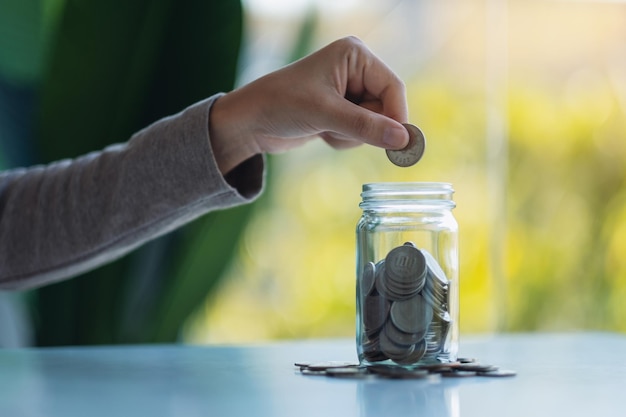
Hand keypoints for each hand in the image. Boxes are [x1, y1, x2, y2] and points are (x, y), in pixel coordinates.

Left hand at [210, 36, 408, 173]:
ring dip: (351, 135)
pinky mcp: (340, 111)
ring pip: (373, 124)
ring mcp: (348, 91)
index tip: (399, 145)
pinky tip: (321, 133)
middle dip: (364, 127)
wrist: (249, 122)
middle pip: (386, 107)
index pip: (393, 87)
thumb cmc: (281, 105)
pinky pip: (359, 133)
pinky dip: (342, 139)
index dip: (396, 116)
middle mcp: (355, 69)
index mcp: (354, 55)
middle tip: (337, 130)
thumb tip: (403, 139)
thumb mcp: (325, 115)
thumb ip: (366, 126)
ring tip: (323, 128)